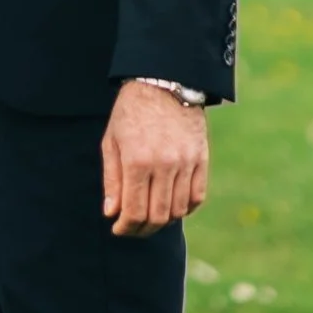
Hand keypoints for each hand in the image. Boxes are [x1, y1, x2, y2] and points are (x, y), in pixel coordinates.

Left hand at [102, 80, 208, 234]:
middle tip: (133, 229)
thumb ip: (112, 179)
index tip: (118, 229)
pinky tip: (173, 208)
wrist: (163, 82)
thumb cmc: (130, 111)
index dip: (125, 228)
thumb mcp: (112, 141)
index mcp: (137, 161)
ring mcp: (186, 162)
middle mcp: (164, 165)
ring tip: (150, 218)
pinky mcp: (201, 159)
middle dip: (142, 230)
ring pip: (178, 210)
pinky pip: (197, 197)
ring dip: (163, 221)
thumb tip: (111, 214)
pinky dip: (185, 209)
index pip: (133, 211)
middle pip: (157, 216)